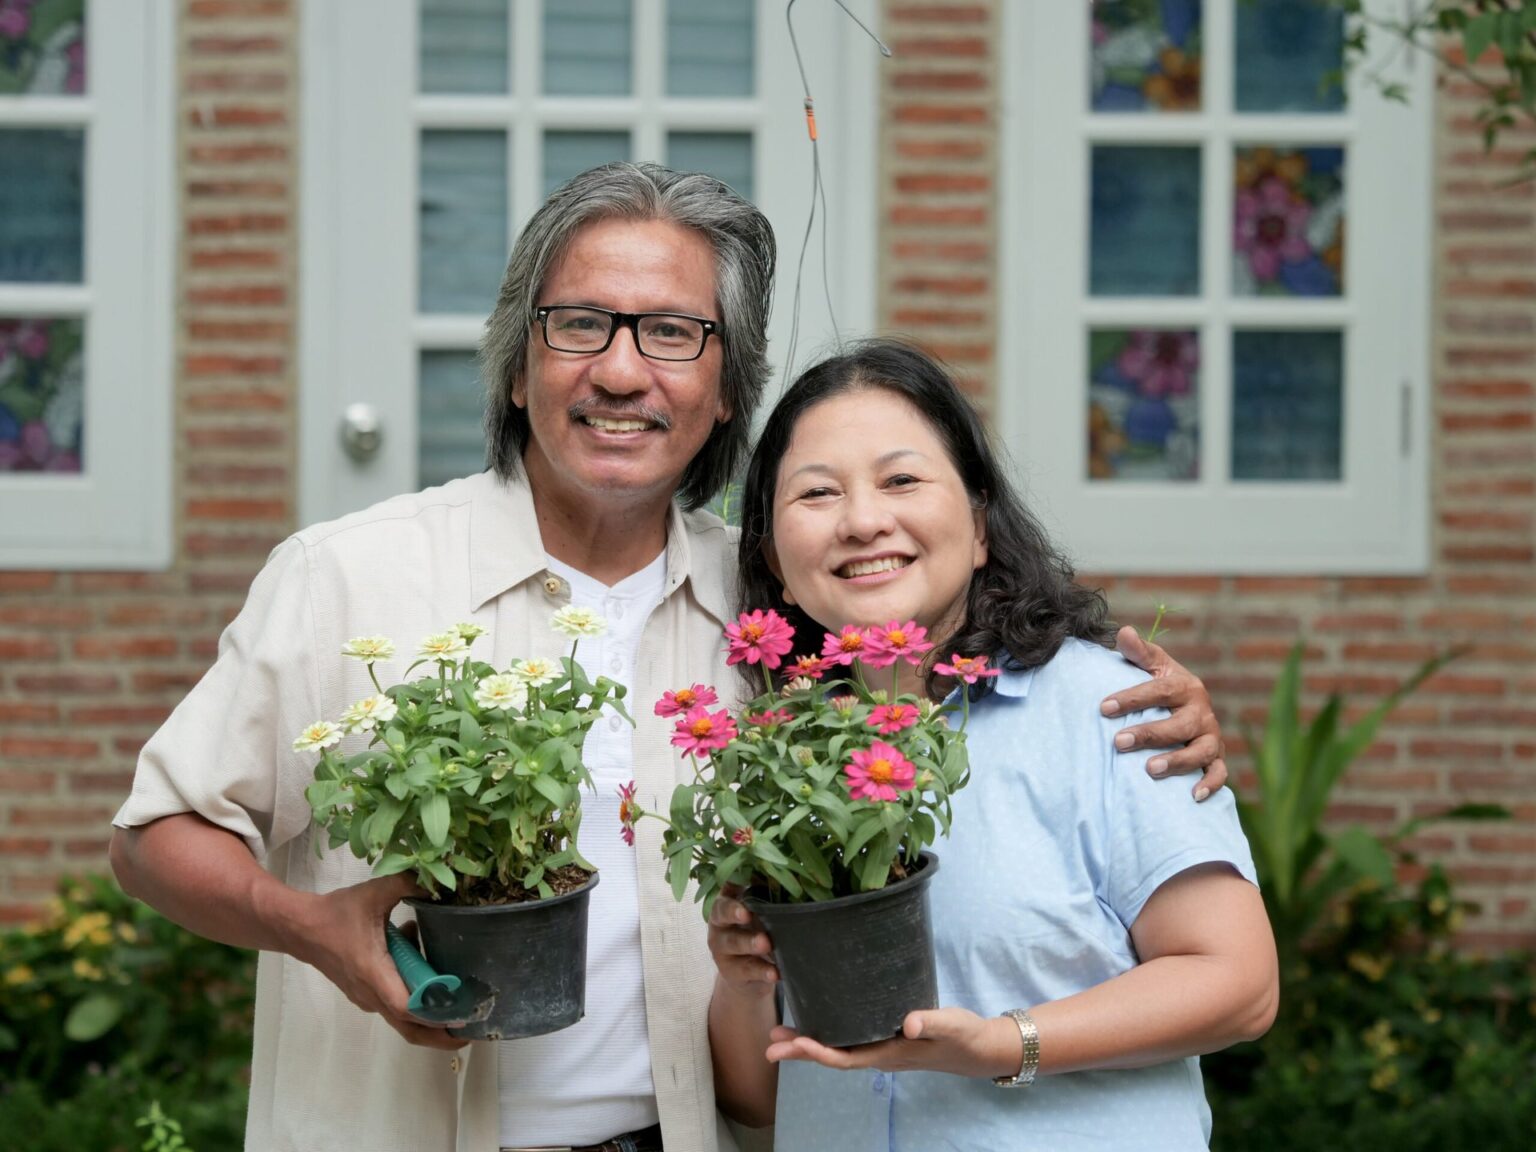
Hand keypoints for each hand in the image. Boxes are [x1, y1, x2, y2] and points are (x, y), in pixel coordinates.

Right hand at [292, 873, 466, 1049]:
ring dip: (429, 1016)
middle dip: (439, 1035)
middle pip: (408, 1027)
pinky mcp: (364, 993)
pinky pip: (394, 1004)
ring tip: (460, 1005)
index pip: (406, 1006)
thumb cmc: (336, 913)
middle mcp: (371, 993)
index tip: (462, 1017)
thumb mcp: (374, 893)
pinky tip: (424, 965)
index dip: (434, 1014)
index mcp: (373, 973)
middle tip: (470, 1032)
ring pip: (402, 1018)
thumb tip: (439, 882)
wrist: (300, 928)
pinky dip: (414, 997)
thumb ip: (407, 884)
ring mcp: (366, 997)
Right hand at [707, 884, 778, 1000]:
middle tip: (747, 913)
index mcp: (727, 901)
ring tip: (766, 943)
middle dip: (734, 912)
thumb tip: (794, 870)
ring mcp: (722, 948)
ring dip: (749, 942)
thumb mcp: (760, 911)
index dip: (731, 881)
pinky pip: (746, 970)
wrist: (748, 974)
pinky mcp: (731, 971)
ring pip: (733, 943)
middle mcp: (719, 922)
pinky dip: (762, 971)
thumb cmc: (757, 930)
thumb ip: (767, 892)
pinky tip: (775, 972)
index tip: (744, 879)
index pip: (726, 884)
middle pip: (721, 913)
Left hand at [765, 1008, 1019, 1079]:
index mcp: (889, 1055)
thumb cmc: (964, 1035)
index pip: (844, 1058)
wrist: (978, 1048)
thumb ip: (931, 1023)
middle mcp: (879, 1055)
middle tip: (770, 1043)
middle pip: (832, 1056)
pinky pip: (849, 1039)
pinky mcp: (885, 1038)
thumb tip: (908, 1023)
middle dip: (801, 1051)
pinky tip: (819, 1020)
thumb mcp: (951, 1025)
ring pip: (837, 1049)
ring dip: (808, 1043)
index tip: (793, 1043)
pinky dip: (828, 1033)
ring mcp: (881, 1048)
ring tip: (780, 1034)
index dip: (817, 1052)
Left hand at [1100, 624, 1227, 800]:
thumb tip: (1123, 632)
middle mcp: (1202, 712)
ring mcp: (1211, 736)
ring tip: (1149, 770)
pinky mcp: (1217, 758)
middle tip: (1117, 742)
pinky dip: (1210, 784)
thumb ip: (1138, 653)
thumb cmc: (1161, 686)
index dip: (1132, 699)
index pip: (1159, 691)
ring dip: (1177, 761)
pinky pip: (1219, 773)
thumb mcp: (1153, 666)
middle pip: (1179, 724)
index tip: (1103, 708)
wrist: (1188, 707)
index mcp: (1186, 686)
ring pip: (1201, 750)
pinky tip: (1192, 796)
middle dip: (1149, 734)